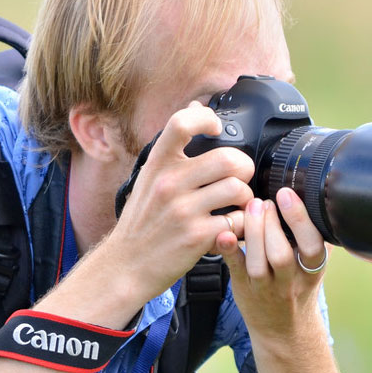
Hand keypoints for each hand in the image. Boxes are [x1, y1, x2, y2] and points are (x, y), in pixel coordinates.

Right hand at [108, 102, 254, 300]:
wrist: (126, 265)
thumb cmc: (141, 221)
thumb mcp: (149, 178)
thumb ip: (173, 147)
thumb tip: (195, 108)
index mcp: (157, 165)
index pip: (181, 123)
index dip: (206, 118)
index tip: (215, 128)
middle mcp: (169, 184)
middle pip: (227, 158)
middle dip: (244, 167)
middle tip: (240, 177)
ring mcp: (183, 211)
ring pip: (237, 189)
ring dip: (245, 197)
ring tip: (237, 204)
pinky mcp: (197, 237)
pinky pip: (236, 221)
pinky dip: (240, 225)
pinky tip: (229, 226)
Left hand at [216, 187, 328, 340]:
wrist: (284, 330)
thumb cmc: (298, 286)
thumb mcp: (313, 265)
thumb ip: (313, 238)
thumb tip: (311, 197)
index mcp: (312, 271)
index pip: (312, 246)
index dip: (300, 220)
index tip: (286, 194)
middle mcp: (290, 282)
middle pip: (282, 254)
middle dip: (271, 223)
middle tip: (264, 200)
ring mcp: (266, 288)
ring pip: (259, 263)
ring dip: (253, 232)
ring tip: (251, 207)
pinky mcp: (244, 288)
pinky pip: (236, 269)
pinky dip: (229, 250)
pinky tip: (223, 233)